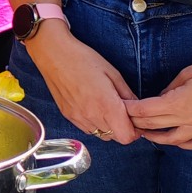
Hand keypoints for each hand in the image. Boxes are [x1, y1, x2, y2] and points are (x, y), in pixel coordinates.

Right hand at [27, 25, 139, 143]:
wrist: (54, 55)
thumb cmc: (83, 59)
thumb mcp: (113, 73)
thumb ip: (127, 95)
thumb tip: (137, 108)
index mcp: (105, 105)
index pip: (126, 136)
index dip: (135, 131)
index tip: (136, 120)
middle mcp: (91, 116)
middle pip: (115, 137)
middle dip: (124, 128)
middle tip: (124, 112)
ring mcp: (78, 118)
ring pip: (102, 135)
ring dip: (109, 127)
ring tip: (108, 109)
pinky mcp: (68, 116)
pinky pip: (88, 129)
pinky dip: (96, 124)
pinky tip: (94, 108)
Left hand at [124, 50, 191, 149]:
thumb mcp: (188, 72)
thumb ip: (170, 88)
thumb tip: (159, 98)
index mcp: (180, 103)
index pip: (146, 112)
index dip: (130, 110)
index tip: (120, 107)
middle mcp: (191, 120)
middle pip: (154, 127)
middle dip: (138, 124)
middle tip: (126, 120)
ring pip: (173, 141)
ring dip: (156, 138)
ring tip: (146, 132)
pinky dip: (181, 144)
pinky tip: (175, 139)